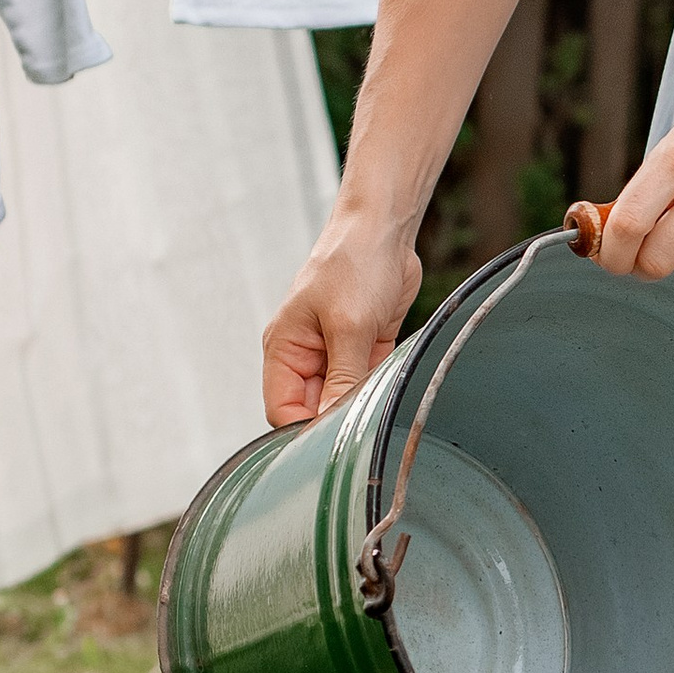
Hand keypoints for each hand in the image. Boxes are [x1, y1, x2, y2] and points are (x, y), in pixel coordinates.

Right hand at [263, 214, 422, 427]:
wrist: (384, 232)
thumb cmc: (353, 265)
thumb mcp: (348, 326)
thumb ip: (342, 378)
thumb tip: (332, 422)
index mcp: (284, 349)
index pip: (282, 410)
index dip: (304, 430)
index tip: (334, 440)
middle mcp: (305, 355)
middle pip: (313, 409)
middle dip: (337, 417)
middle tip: (364, 422)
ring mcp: (335, 353)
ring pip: (343, 398)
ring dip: (361, 402)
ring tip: (379, 397)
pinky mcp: (364, 348)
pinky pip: (367, 382)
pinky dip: (378, 387)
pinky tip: (391, 383)